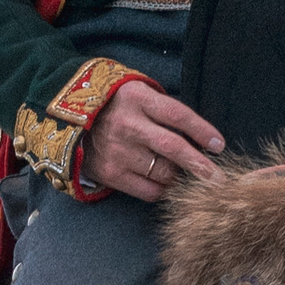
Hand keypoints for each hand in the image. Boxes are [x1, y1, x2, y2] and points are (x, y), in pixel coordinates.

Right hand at [79, 85, 225, 202]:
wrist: (65, 118)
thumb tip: (200, 136)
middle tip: (219, 179)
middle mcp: (128, 125)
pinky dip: (164, 190)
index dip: (201, 131)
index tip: (219, 145)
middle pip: (172, 147)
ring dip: (181, 178)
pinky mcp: (110, 173)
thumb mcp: (136, 93)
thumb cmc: (113, 105)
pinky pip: (148, 190)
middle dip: (200, 165)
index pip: (177, 115)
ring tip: (188, 177)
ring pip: (163, 172)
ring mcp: (118, 151)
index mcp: (138, 99)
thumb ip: (163, 109)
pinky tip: (167, 184)